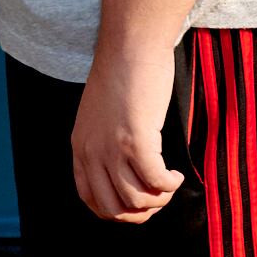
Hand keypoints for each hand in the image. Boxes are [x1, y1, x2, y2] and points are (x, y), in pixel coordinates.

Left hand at [71, 38, 185, 224]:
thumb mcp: (101, 114)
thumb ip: (106, 142)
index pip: (90, 199)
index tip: (137, 203)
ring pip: (136, 201)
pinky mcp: (136, 140)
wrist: (131, 44)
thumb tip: (128, 173)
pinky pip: (155, 182)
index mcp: (80, 146)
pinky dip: (169, 184)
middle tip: (159, 196)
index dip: (117, 211)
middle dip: (141, 212)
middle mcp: (92, 152)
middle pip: (114, 209)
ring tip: (169, 183)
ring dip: (159, 199)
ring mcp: (112, 148)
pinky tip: (176, 174)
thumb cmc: (124, 73)